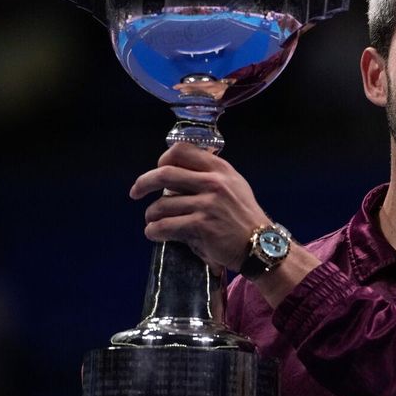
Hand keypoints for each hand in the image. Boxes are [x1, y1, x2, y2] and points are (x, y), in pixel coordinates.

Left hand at [130, 143, 270, 270]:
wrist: (260, 245)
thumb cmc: (244, 216)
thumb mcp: (234, 185)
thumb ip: (211, 174)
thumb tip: (178, 169)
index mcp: (219, 169)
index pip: (182, 151)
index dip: (163, 159)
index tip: (156, 170)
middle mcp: (213, 182)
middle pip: (164, 174)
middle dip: (143, 183)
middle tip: (135, 193)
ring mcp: (207, 204)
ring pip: (161, 205)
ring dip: (151, 215)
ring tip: (152, 221)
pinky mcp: (201, 226)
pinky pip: (166, 226)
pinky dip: (154, 231)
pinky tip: (154, 233)